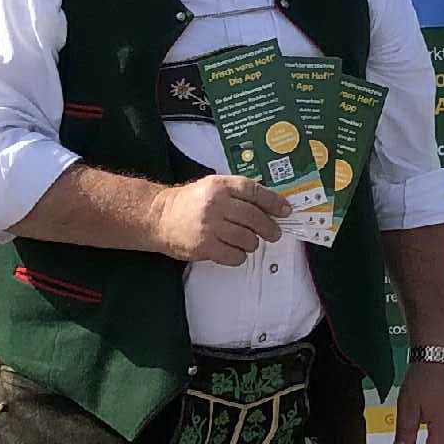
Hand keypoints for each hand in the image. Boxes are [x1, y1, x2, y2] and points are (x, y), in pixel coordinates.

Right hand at [158, 172, 292, 266]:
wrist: (158, 217)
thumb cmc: (189, 202)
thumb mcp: (212, 187)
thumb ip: (238, 193)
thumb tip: (271, 205)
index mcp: (219, 186)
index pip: (254, 191)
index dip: (274, 202)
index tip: (286, 210)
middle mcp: (215, 204)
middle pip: (254, 217)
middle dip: (270, 228)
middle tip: (274, 234)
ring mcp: (209, 226)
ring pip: (247, 239)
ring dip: (252, 243)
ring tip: (247, 242)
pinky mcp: (204, 246)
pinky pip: (235, 256)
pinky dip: (239, 256)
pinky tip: (233, 251)